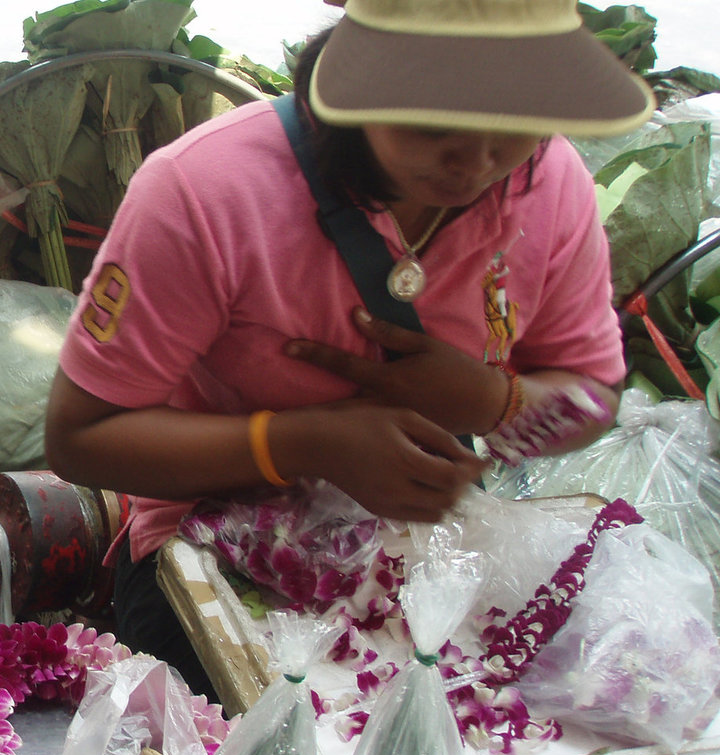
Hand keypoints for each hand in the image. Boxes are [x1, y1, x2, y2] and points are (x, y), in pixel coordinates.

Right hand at [278, 403, 486, 522]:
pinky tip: (428, 488)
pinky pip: (417, 518)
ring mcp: (388, 504)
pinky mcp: (379, 511)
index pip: (453, 477)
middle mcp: (398, 489)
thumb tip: (469, 458)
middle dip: (464, 484)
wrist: (317, 444)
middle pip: (449, 499)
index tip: (485, 460)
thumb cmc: (360, 422)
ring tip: (448, 480)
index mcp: (405, 461)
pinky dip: (431, 507)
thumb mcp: (402, 417)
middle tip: (466, 468)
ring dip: (449, 499)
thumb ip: (438, 437)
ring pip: (436, 514)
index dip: (474, 471)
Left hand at [284, 307, 508, 435]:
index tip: (286, 346)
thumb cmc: (457, 370)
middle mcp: (383, 405)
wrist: (486, 408)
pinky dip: (347, 434)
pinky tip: (326, 440)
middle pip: (334, 402)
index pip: (343, 364)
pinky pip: (366, 434)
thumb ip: (388, 333)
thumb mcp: (426, 345)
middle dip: (304, 402)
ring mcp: (389, 425)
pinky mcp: (397, 438)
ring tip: (288, 423)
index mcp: (388, 379)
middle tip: (269, 404)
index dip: (314, 353)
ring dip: (320, 421)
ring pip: (347, 422)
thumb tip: (355, 314)